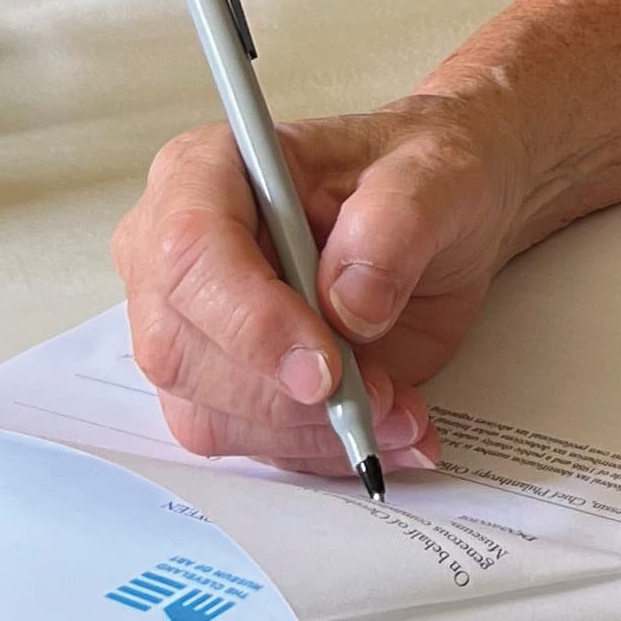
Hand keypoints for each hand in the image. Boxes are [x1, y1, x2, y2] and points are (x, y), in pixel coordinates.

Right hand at [111, 90, 528, 476]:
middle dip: (283, 396)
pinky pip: (251, 440)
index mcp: (207, 172)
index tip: (325, 368)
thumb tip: (349, 305)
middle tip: (378, 396)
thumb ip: (395, 225)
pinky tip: (390, 426)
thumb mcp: (436, 174)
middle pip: (181, 350)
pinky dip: (323, 449)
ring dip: (311, 432)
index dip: (249, 321)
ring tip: (401, 409)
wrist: (441, 215)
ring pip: (209, 413)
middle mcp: (179, 254)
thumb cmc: (422, 175)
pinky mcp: (227, 384)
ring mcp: (195, 326)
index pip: (189, 251)